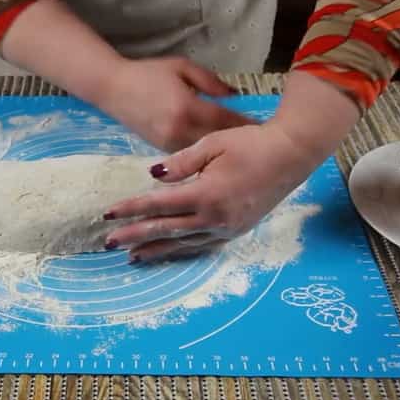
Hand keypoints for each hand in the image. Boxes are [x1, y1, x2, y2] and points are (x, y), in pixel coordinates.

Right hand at [97, 57, 254, 151]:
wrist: (112, 88)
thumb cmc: (148, 73)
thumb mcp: (182, 68)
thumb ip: (211, 83)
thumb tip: (236, 97)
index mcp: (188, 107)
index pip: (225, 120)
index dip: (246, 125)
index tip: (265, 129)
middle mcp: (180, 130)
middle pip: (218, 141)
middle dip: (237, 142)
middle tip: (259, 145)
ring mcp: (169, 143)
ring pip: (204, 154)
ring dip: (221, 152)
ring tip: (242, 152)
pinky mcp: (162, 149)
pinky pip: (189, 156)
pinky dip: (204, 155)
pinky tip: (217, 154)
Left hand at [102, 122, 319, 261]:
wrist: (292, 155)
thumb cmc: (252, 143)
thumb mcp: (213, 144)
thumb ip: (180, 162)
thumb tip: (152, 176)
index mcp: (206, 194)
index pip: (158, 205)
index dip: (130, 210)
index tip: (108, 214)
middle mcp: (214, 217)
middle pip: (165, 230)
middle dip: (134, 236)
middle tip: (108, 243)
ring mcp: (226, 228)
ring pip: (182, 244)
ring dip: (155, 249)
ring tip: (131, 255)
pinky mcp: (235, 231)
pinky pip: (201, 246)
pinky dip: (180, 250)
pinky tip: (167, 252)